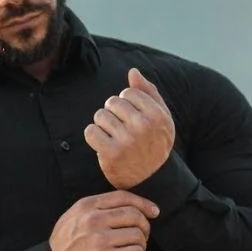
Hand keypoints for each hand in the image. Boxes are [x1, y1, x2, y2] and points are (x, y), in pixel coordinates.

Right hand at [48, 191, 158, 250]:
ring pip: (138, 235)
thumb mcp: (72, 218)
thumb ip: (94, 209)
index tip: (153, 211)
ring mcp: (100, 239)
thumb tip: (127, 206)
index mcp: (86, 206)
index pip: (123, 197)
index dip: (143, 203)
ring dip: (141, 245)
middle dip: (144, 226)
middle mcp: (93, 220)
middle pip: (134, 215)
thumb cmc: (64, 248)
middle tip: (142, 237)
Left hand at [85, 69, 174, 189]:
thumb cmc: (156, 143)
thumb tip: (133, 72)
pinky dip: (93, 136)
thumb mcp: (161, 118)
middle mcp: (143, 126)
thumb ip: (149, 92)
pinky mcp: (111, 153)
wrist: (153, 179)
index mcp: (156, 114)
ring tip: (112, 135)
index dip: (126, 103)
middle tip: (120, 127)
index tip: (131, 116)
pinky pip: (90, 131)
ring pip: (100, 115)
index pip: (128, 92)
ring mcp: (126, 140)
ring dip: (103, 124)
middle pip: (112, 102)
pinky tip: (103, 143)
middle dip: (113, 112)